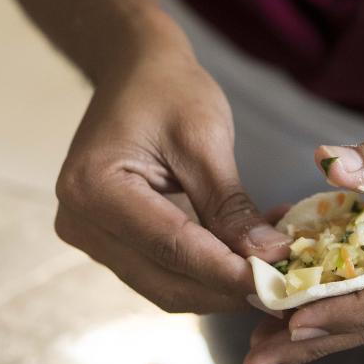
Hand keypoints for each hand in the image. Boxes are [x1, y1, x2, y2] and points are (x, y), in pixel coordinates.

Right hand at [54, 52, 290, 312]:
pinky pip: (163, 274)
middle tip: (282, 290)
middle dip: (226, 290)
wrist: (135, 73)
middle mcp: (81, 223)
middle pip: (165, 280)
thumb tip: (269, 257)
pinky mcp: (110, 244)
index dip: (227, 272)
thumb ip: (232, 205)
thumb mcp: (205, 140)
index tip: (276, 284)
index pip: (171, 248)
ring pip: (166, 287)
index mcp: (94, 189)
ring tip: (270, 275)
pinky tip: (245, 261)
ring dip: (220, 288)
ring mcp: (91, 238)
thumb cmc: (168, 91)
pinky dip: (206, 275)